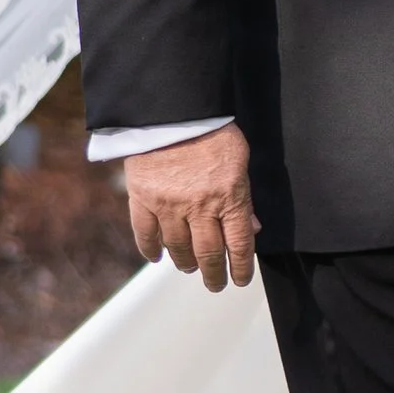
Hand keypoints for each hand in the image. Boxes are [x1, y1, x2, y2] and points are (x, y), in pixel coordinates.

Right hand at [125, 125, 258, 288]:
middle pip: (209, 253)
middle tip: (215, 284)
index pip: (239, 245)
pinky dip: (151, 249)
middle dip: (214, 274)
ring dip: (185, 263)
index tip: (240, 279)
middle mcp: (200, 207)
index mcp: (229, 197)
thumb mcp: (239, 160)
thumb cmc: (211, 130)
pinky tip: (156, 257)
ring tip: (189, 268)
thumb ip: (244, 197)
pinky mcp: (143, 198)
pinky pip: (145, 234)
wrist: (172, 109)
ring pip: (178, 248)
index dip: (241, 268)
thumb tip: (250, 228)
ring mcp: (169, 205)